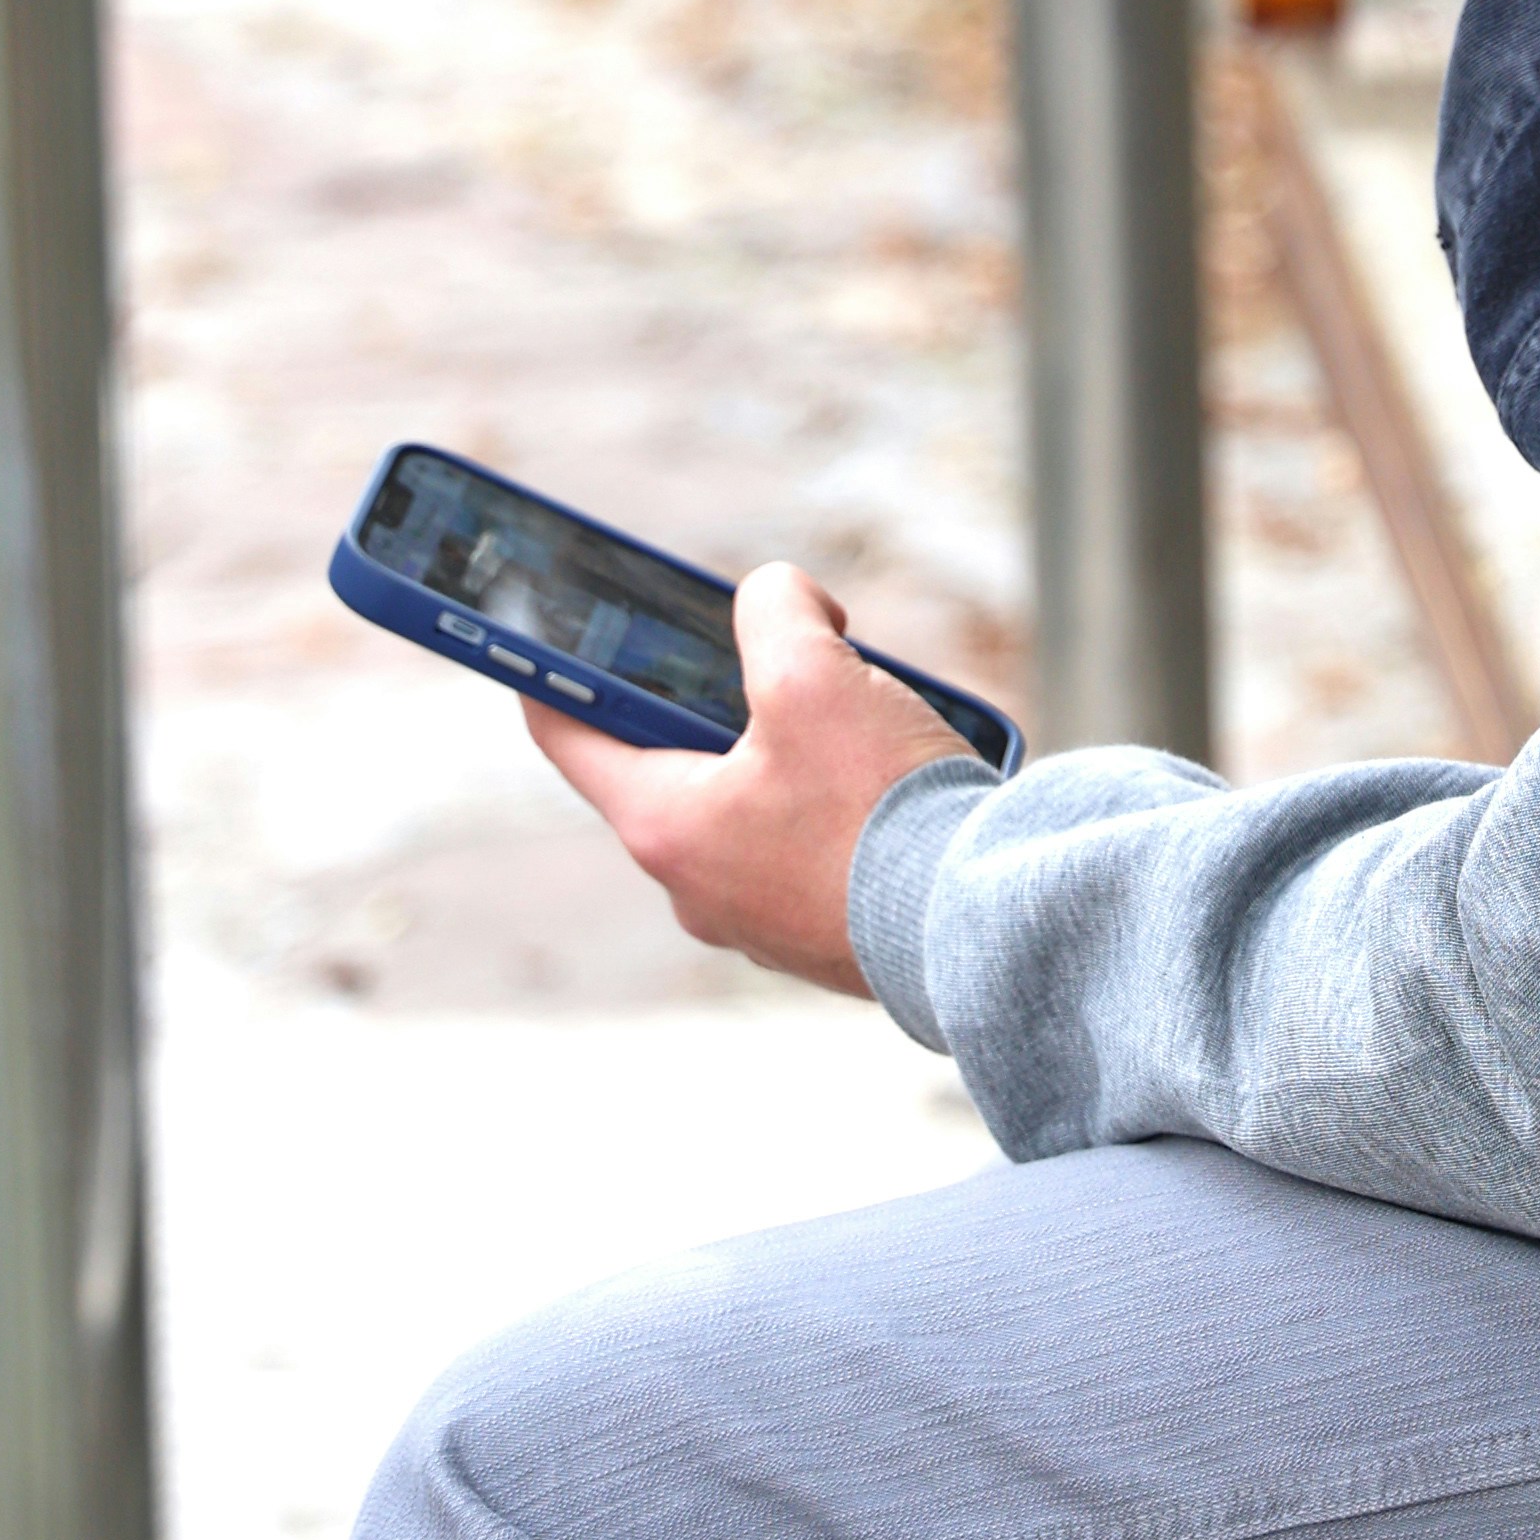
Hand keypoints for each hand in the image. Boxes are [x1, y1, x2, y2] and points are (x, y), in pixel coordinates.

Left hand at [522, 561, 982, 996]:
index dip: (553, 668)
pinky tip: (895, 776)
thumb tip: (781, 601)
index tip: (553, 627)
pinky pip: (808, 847)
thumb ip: (776, 610)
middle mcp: (697, 887)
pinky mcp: (823, 937)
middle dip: (720, 697)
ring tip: (861, 714)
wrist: (985, 928)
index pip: (567, 733)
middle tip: (778, 656)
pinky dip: (837, 801)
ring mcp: (760, 922)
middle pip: (675, 761)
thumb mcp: (817, 675)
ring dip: (793, 748)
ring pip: (752, 803)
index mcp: (664, 826)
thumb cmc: (882, 813)